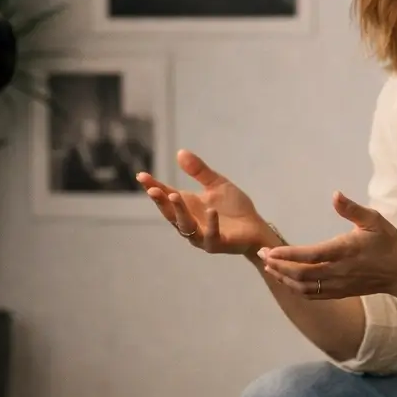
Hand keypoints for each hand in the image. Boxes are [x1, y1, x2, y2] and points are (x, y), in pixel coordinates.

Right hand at [136, 149, 270, 254]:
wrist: (255, 227)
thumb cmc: (234, 207)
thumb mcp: (216, 184)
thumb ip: (199, 171)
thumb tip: (180, 152)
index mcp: (188, 206)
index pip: (166, 196)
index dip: (153, 186)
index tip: (141, 176)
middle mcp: (190, 222)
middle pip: (170, 213)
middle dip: (160, 201)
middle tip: (152, 189)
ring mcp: (201, 235)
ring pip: (185, 225)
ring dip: (179, 211)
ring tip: (174, 195)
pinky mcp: (217, 244)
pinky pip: (211, 236)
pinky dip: (210, 224)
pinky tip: (211, 211)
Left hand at [257, 191, 396, 299]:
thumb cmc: (387, 242)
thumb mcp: (374, 219)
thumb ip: (352, 209)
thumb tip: (335, 195)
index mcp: (344, 251)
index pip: (311, 256)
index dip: (288, 254)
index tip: (270, 250)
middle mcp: (338, 271)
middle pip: (302, 274)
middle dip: (279, 266)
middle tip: (262, 254)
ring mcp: (338, 285)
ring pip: (304, 288)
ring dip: (284, 278)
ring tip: (269, 267)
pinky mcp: (338, 293)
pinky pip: (312, 295)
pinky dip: (295, 289)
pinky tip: (285, 279)